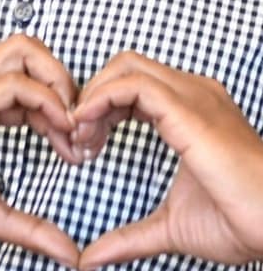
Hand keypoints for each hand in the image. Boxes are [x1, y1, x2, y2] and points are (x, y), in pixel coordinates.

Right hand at [0, 34, 85, 265]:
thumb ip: (28, 225)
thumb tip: (68, 252)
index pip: (24, 72)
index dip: (58, 102)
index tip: (76, 146)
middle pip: (26, 47)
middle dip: (64, 79)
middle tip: (80, 128)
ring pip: (23, 52)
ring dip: (60, 89)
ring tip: (73, 134)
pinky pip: (12, 85)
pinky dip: (46, 102)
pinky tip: (59, 133)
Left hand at [73, 51, 262, 268]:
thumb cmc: (239, 224)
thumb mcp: (171, 226)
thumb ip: (129, 236)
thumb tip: (92, 259)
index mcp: (191, 109)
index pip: (131, 84)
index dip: (100, 107)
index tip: (84, 144)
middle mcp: (192, 93)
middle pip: (124, 67)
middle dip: (92, 95)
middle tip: (78, 138)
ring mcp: (193, 96)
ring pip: (125, 67)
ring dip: (93, 96)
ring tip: (81, 136)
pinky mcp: (188, 108)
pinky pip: (133, 84)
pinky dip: (101, 98)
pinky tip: (88, 125)